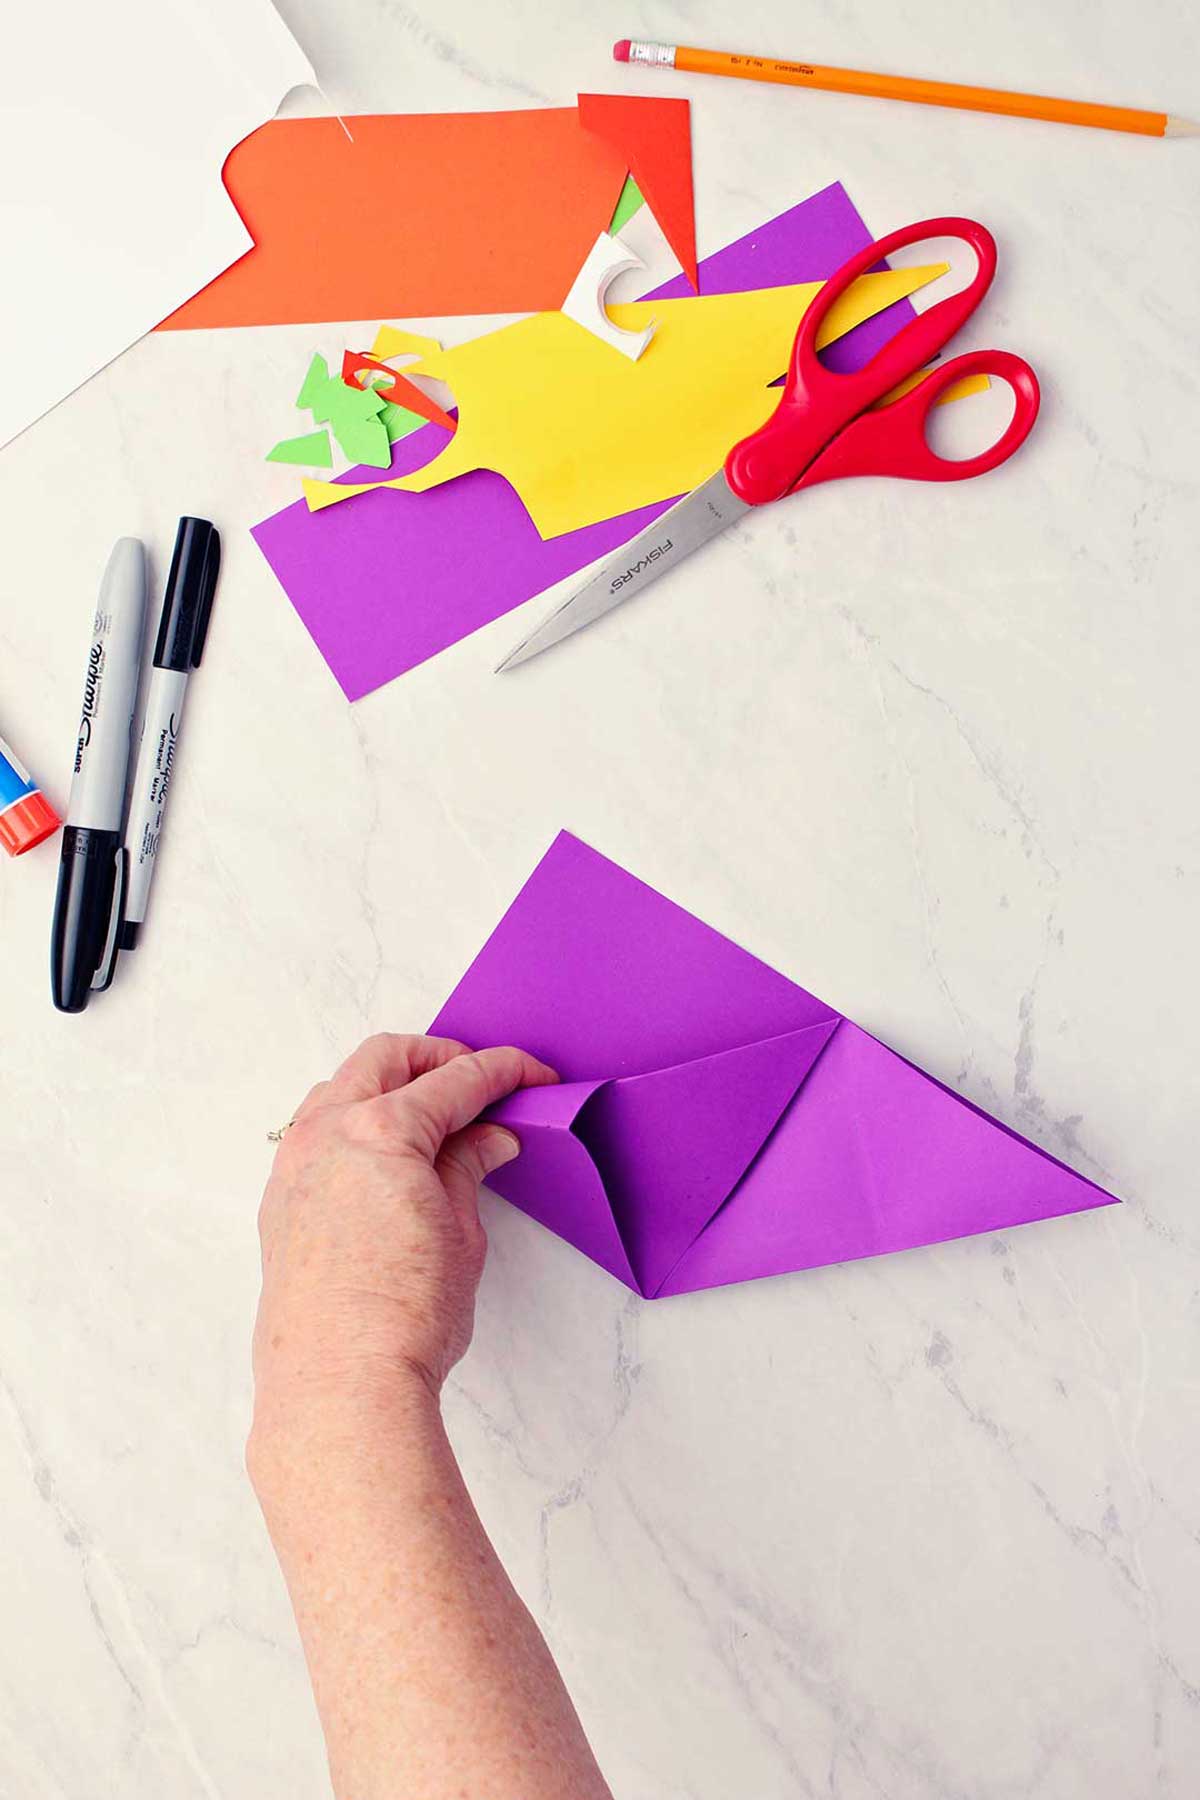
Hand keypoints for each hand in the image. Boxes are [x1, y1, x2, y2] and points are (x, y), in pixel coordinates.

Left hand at [250, 1033, 557, 1452]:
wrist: (342, 1385)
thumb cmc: (403, 1318)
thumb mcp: (460, 1232)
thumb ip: (467, 1168)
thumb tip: (488, 1138)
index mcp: (379, 1129)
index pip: (455, 1080)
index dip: (504, 1072)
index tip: (533, 1076)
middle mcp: (326, 1133)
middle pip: (386, 1059)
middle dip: (439, 1058)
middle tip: (482, 1081)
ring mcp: (294, 1165)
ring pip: (340, 1087)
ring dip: (389, 1084)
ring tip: (435, 1115)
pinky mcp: (280, 1201)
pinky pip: (315, 1132)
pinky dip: (354, 1122)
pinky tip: (387, 1155)